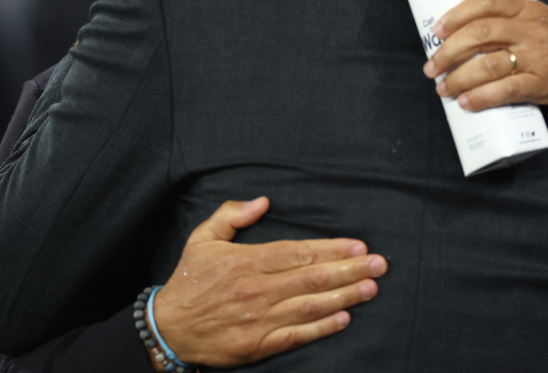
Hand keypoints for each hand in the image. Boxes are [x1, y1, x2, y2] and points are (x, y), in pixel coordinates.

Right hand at [150, 197, 387, 368]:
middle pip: (312, 278)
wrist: (167, 328)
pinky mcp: (258, 345)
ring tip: (371, 288)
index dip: (332, 249)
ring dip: (345, 297)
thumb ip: (231, 215)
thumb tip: (262, 202)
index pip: (298, 253)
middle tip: (380, 264)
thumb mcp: (202, 239)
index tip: (359, 245)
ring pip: (310, 306)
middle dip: (350, 270)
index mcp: (246, 261)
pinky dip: (322, 327)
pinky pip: (297, 335)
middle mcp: (256, 290)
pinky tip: (344, 318)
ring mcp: (258, 320)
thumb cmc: (188, 281)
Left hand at [422, 0, 547, 111]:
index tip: (437, 29)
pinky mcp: (542, 85)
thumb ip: (509, 19)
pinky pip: (506, 90)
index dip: (457, 14)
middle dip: (448, 51)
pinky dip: (482, 97)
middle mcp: (530, 30)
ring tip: (444, 88)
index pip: (486, 1)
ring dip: (459, 78)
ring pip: (488, 65)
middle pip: (480, 34)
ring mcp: (537, 58)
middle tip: (432, 66)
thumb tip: (464, 32)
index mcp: (527, 9)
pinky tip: (467, 102)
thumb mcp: (540, 17)